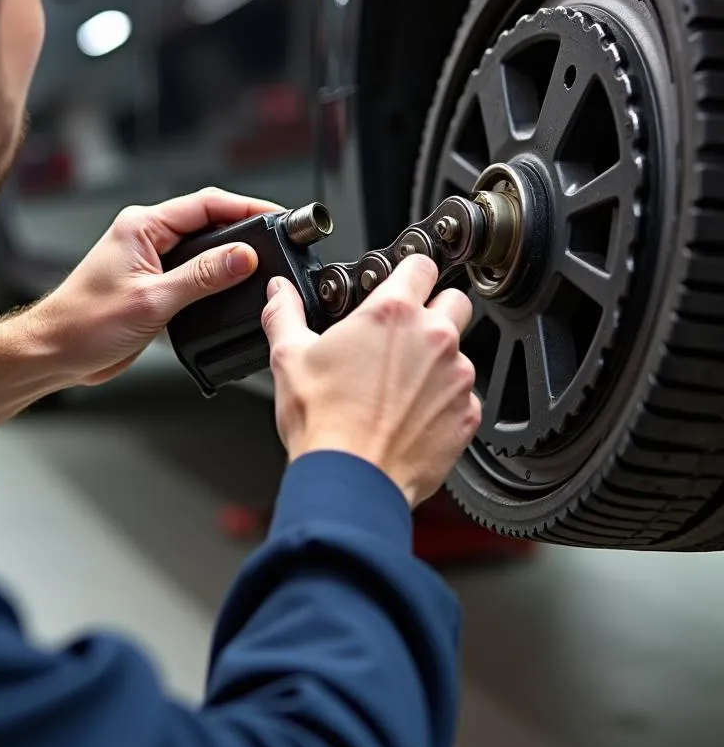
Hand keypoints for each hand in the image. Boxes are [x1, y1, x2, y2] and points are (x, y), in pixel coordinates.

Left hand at [32, 187, 280, 386]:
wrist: (56, 352)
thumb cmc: (84, 323)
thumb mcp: (153, 299)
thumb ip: (203, 276)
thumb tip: (244, 256)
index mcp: (142, 225)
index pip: (206, 204)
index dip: (247, 206)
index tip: (277, 215)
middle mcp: (146, 236)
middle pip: (208, 221)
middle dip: (244, 229)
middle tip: (278, 240)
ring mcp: (150, 259)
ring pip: (203, 247)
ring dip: (230, 255)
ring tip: (262, 264)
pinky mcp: (152, 283)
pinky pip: (194, 272)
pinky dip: (216, 278)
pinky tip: (232, 289)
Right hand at [261, 254, 480, 508]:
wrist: (351, 481)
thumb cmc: (324, 422)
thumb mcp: (289, 358)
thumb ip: (285, 313)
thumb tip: (280, 291)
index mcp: (391, 313)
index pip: (422, 264)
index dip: (410, 270)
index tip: (402, 282)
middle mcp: (433, 338)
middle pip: (455, 300)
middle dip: (434, 309)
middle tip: (404, 333)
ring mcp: (456, 377)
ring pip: (460, 352)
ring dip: (437, 360)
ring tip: (399, 386)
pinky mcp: (467, 414)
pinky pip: (464, 396)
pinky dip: (443, 401)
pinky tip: (411, 415)